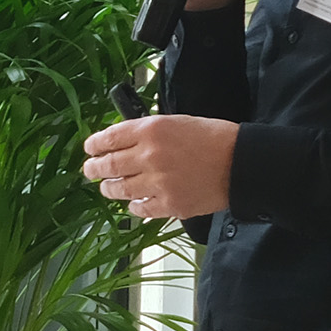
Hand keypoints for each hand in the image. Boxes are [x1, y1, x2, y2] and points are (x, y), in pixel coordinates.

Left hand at [80, 113, 240, 220]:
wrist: (242, 163)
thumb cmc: (213, 138)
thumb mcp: (177, 122)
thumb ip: (148, 131)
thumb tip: (122, 141)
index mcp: (150, 130)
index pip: (109, 138)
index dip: (94, 145)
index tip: (89, 149)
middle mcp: (149, 156)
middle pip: (108, 165)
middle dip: (94, 169)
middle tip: (89, 170)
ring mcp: (157, 183)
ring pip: (120, 189)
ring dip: (110, 188)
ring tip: (107, 187)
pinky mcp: (169, 205)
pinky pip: (140, 209)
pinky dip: (134, 206)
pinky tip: (134, 203)